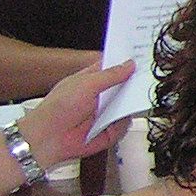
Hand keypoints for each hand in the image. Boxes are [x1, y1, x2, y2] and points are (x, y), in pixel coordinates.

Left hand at [17, 59, 136, 167]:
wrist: (48, 138)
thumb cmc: (57, 108)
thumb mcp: (86, 84)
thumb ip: (110, 75)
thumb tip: (129, 65)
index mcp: (91, 80)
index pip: (113, 67)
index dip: (127, 62)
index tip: (143, 57)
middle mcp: (100, 96)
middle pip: (125, 86)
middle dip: (135, 84)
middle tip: (147, 79)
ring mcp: (105, 114)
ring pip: (128, 106)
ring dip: (131, 105)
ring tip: (133, 102)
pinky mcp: (109, 131)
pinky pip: (125, 125)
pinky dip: (122, 124)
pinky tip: (113, 123)